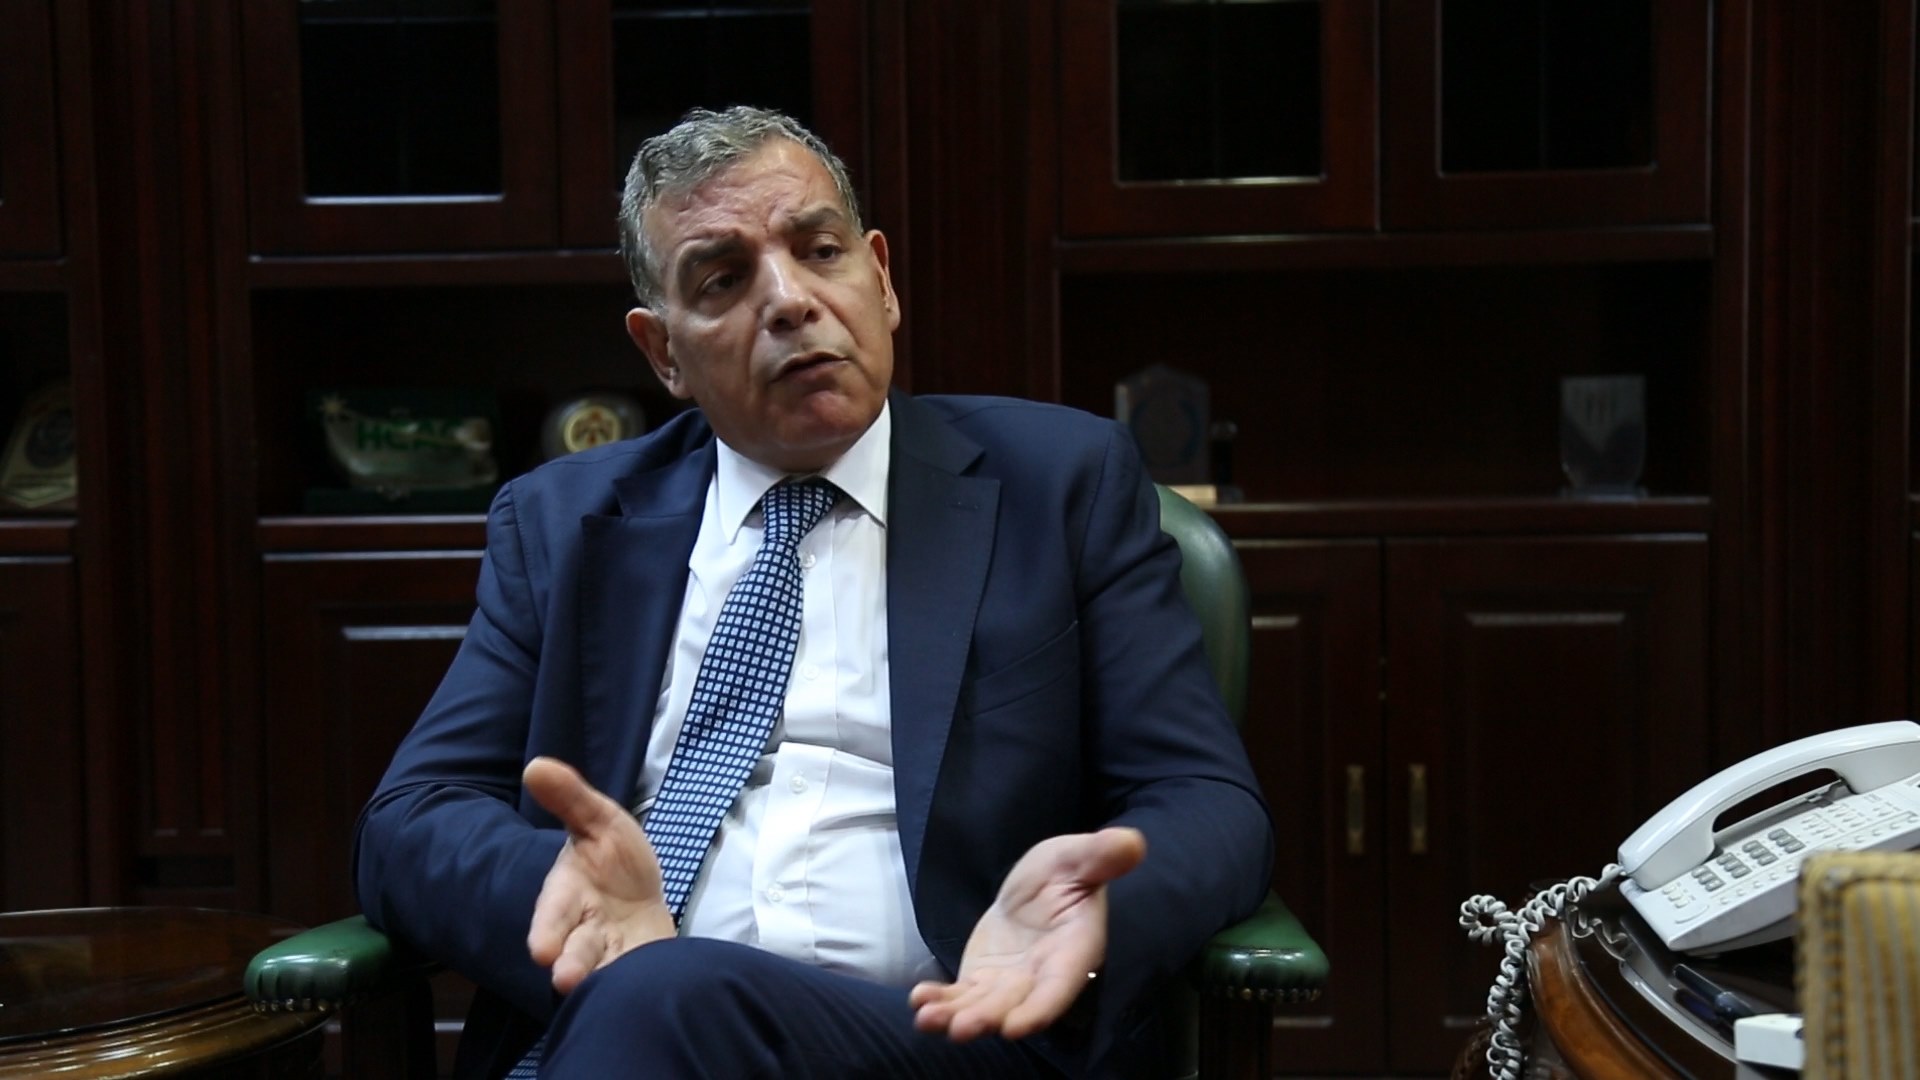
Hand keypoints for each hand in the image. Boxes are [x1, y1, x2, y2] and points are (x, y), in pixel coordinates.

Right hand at [523, 756, 675, 993]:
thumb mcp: (599, 821)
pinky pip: (637, 979)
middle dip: (573, 964)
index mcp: (568, 895)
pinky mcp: (639, 968)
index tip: (542, 950)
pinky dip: (642, 982)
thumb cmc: (612, 858)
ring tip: (599, 987)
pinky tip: (652, 984)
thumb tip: (536, 765)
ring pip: (604, 972)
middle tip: (566, 978)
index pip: (553, 915)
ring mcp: (612, 954)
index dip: (547, 932)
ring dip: (603, 980)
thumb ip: (570, 799)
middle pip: (576, 952)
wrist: (641, 895)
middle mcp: (584, 930)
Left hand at [908, 827, 1145, 1041]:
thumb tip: (1132, 843)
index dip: (1039, 1009)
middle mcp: (1040, 976)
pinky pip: (961, 995)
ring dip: (955, 1015)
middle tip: (961, 1028)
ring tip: (928, 1018)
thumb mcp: (1077, 857)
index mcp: (1071, 951)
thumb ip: (1100, 856)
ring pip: (982, 1006)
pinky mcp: (982, 980)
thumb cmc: (1067, 871)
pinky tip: (919, 999)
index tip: (1014, 1028)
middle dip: (987, 1018)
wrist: (1042, 884)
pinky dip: (940, 999)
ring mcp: (1009, 982)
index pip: (1058, 988)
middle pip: (1014, 1005)